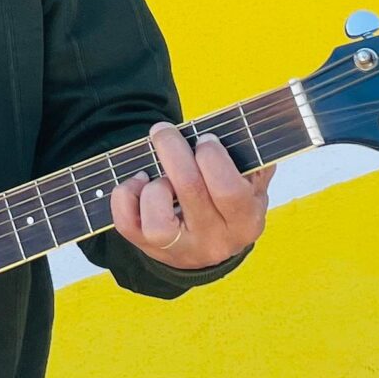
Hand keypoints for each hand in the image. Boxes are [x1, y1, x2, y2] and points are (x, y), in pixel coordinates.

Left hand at [109, 122, 271, 270]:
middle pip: (189, 189)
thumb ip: (253, 160)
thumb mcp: (252, 185)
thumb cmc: (230, 203)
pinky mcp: (149, 248)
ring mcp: (180, 249)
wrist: (210, 243)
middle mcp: (215, 241)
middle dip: (172, 150)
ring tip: (159, 176)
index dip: (212, 157)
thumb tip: (241, 128)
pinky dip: (125, 196)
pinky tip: (139, 183)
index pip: (228, 189)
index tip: (204, 138)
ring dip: (153, 186)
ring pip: (157, 222)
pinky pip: (127, 224)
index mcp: (245, 222)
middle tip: (164, 131)